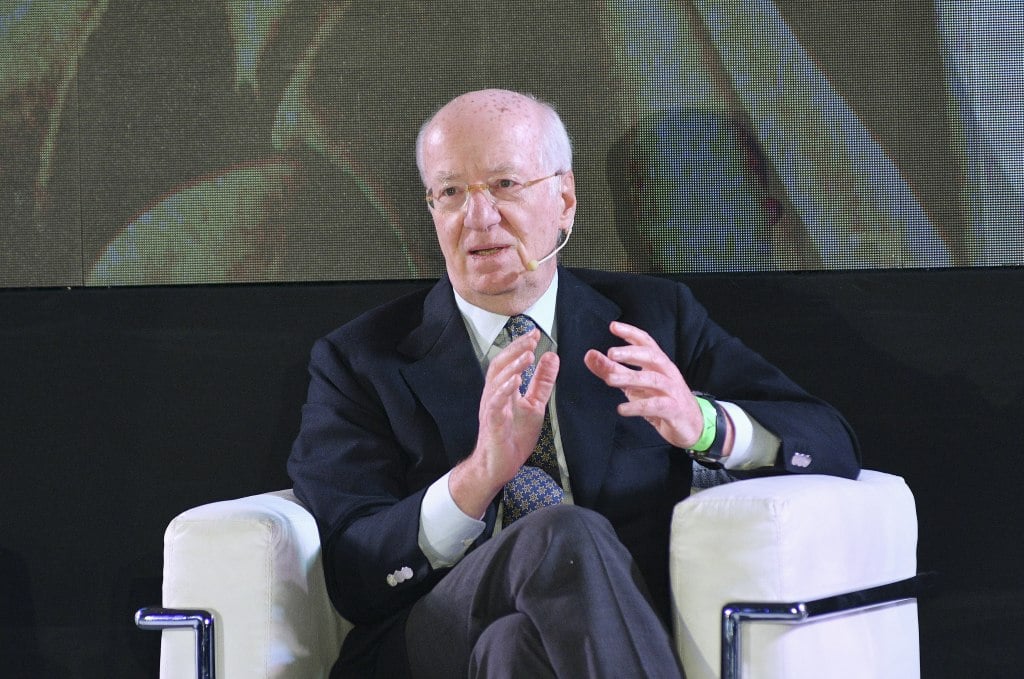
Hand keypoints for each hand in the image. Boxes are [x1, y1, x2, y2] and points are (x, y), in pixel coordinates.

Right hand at [449, 329, 558, 517]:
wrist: (499, 466)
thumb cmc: (513, 436)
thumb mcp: (535, 404)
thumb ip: (541, 381)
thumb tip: (552, 356)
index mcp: (502, 389)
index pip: (509, 361)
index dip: (520, 346)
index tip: (535, 333)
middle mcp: (493, 394)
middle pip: (500, 364)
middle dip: (516, 349)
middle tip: (532, 338)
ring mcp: (491, 408)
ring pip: (497, 381)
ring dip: (513, 366)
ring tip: (528, 354)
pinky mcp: (492, 422)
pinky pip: (495, 402)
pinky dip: (504, 389)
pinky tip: (516, 380)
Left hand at [584, 321, 710, 449]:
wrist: (692, 426)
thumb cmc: (661, 401)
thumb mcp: (633, 385)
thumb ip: (611, 370)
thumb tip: (589, 355)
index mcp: (658, 364)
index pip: (646, 342)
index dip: (631, 333)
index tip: (613, 326)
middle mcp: (667, 373)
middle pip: (652, 356)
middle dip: (632, 352)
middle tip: (611, 352)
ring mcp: (672, 391)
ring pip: (653, 379)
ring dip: (631, 377)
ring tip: (609, 379)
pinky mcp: (673, 409)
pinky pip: (656, 405)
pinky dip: (638, 406)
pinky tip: (621, 409)